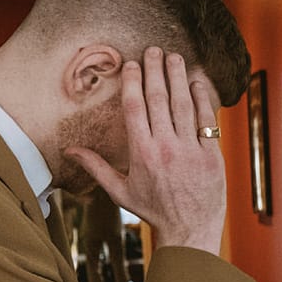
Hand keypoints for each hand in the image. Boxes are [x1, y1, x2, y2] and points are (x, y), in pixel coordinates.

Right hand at [65, 48, 228, 254]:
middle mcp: (165, 148)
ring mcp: (191, 151)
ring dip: (179, 77)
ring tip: (175, 57)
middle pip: (159, 99)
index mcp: (141, 153)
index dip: (134, 81)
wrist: (189, 231)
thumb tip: (69, 150)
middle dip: (156, 71)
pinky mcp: (212, 156)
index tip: (133, 63)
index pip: (135, 107)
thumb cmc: (153, 211)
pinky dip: (202, 100)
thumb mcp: (120, 191)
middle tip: (154, 50)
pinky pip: (207, 121)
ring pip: (184, 105)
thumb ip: (95, 167)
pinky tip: (196, 83)